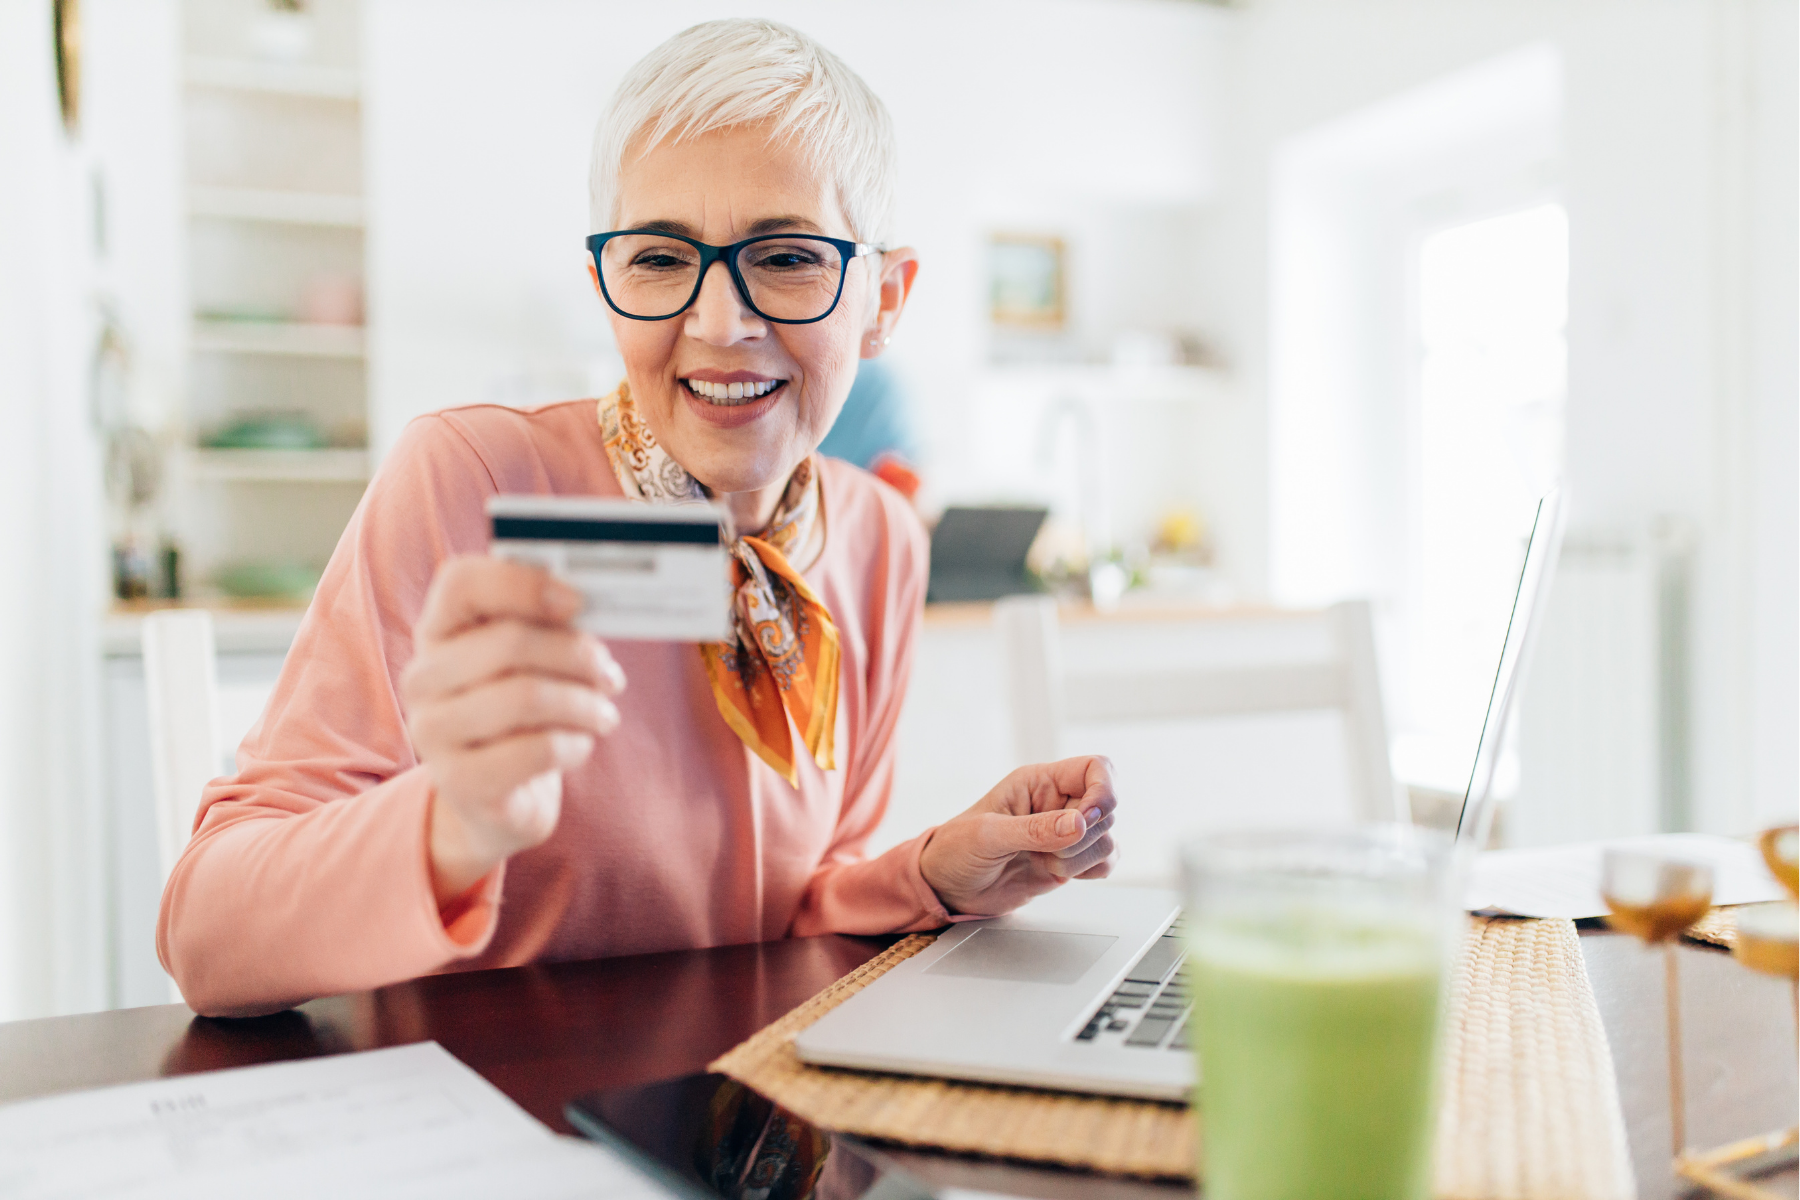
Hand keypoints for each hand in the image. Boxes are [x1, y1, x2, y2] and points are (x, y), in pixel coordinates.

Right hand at [401, 556, 626, 904]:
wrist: (500, 796)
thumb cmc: (522, 714)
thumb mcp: (530, 661)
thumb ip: (547, 625)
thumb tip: (590, 602)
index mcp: (438, 631)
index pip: (461, 583)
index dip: (524, 584)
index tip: (578, 602)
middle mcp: (423, 677)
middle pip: (509, 642)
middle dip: (577, 656)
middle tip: (610, 676)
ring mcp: (432, 731)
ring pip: (527, 697)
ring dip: (584, 704)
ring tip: (604, 715)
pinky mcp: (457, 781)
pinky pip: (536, 750)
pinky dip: (575, 744)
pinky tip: (580, 745)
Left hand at [918, 756, 1117, 916]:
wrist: (947, 888)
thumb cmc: (956, 850)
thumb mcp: (988, 836)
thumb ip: (1034, 830)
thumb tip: (1080, 824)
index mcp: (1039, 782)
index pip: (1095, 769)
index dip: (1103, 791)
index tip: (1086, 819)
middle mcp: (1057, 803)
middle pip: (1106, 808)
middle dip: (1085, 836)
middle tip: (1049, 851)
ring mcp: (1065, 834)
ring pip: (1107, 839)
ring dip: (1082, 859)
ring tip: (1045, 864)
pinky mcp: (1069, 861)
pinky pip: (1104, 861)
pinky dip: (1090, 871)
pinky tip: (1057, 873)